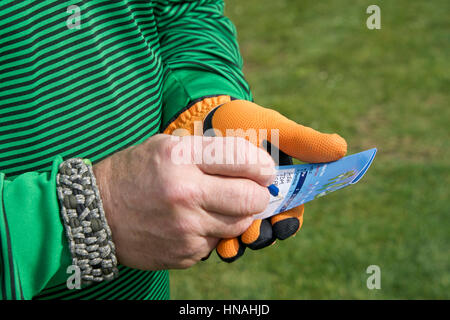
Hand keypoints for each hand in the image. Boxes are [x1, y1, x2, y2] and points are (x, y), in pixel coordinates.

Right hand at [93, 134, 275, 269]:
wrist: (95, 213)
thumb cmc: (134, 172)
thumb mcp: (167, 146)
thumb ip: (209, 151)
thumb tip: (251, 161)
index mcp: (181, 158)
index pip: (243, 160)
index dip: (263, 166)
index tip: (265, 170)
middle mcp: (185, 194)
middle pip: (251, 199)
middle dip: (259, 194)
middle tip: (254, 190)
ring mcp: (186, 228)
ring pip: (240, 224)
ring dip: (238, 214)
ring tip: (218, 204)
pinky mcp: (185, 254)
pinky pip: (217, 242)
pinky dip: (213, 231)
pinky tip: (193, 222)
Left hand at [206, 100, 347, 261]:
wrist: (208, 118)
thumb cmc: (247, 122)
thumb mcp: (276, 128)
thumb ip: (304, 142)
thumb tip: (341, 149)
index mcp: (282, 185)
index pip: (291, 211)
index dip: (288, 221)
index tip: (282, 225)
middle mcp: (261, 199)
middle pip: (268, 228)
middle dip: (262, 235)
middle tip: (252, 235)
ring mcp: (235, 205)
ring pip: (244, 232)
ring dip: (240, 241)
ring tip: (231, 244)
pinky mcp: (213, 207)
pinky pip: (218, 229)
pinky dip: (218, 238)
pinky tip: (214, 242)